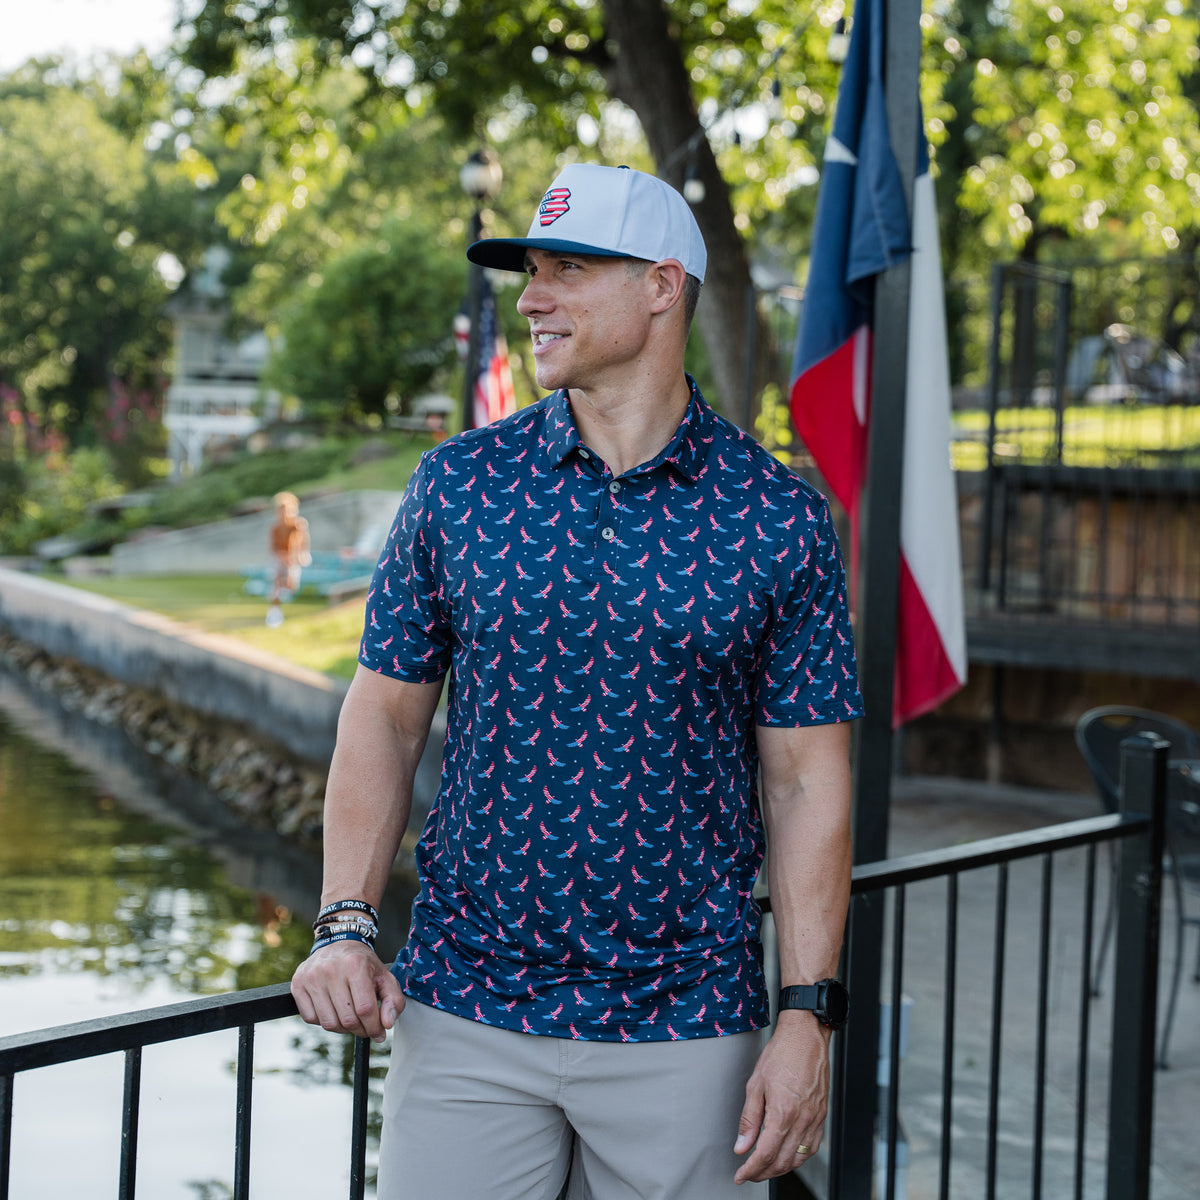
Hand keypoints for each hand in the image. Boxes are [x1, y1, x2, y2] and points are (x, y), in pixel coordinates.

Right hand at [291, 939, 405, 1043]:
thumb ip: (393, 1001)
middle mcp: (331, 969)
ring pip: (328, 1023)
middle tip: (366, 1027)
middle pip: (347, 1019)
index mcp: (355, 965)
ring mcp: (311, 976)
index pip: (365, 1009)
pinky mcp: (298, 984)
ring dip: (343, 1029)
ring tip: (351, 1020)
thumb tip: (386, 1024)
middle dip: (361, 1030)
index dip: (374, 1027)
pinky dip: (323, 1022)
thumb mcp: (385, 976)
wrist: (338, 943)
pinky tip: (334, 1011)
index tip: (379, 1032)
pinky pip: (310, 1018)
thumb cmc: (363, 964)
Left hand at [733, 1013, 830, 1183]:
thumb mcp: (756, 1084)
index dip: (752, 1169)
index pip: (766, 1154)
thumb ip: (749, 1119)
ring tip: (765, 1167)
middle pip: (783, 1161)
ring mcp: (816, 1119)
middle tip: (749, 1173)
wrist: (805, 1036)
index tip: (741, 1175)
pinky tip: (788, 1155)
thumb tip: (742, 1146)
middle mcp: (803, 1119)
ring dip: (781, 1168)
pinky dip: (798, 1157)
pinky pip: (812, 1147)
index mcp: (784, 1111)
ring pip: (799, 1158)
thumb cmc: (781, 1054)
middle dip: (764, 1173)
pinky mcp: (822, 1115)